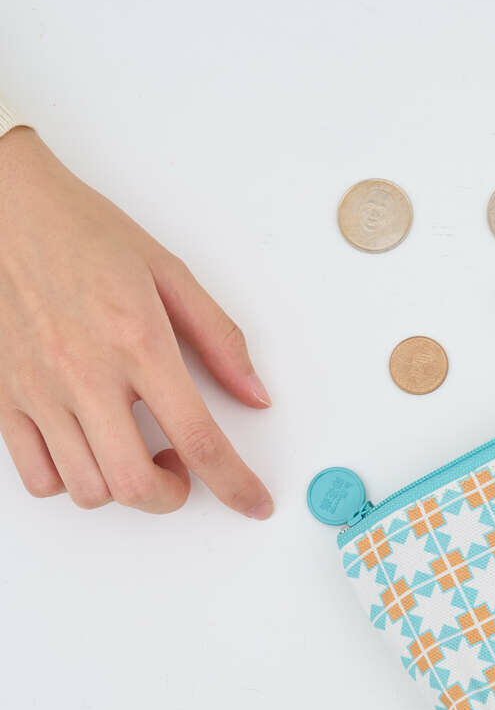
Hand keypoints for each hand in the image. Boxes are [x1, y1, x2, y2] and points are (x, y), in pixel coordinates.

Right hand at [0, 127, 272, 516]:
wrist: (5, 206)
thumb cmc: (86, 234)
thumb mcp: (172, 275)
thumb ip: (221, 340)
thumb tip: (255, 395)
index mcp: (139, 342)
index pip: (199, 438)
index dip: (235, 484)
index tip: (254, 503)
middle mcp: (86, 374)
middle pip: (136, 485)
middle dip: (173, 496)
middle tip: (181, 470)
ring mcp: (38, 390)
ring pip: (86, 490)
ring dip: (123, 490)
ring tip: (134, 451)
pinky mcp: (4, 397)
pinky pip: (36, 477)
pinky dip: (71, 481)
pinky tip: (89, 450)